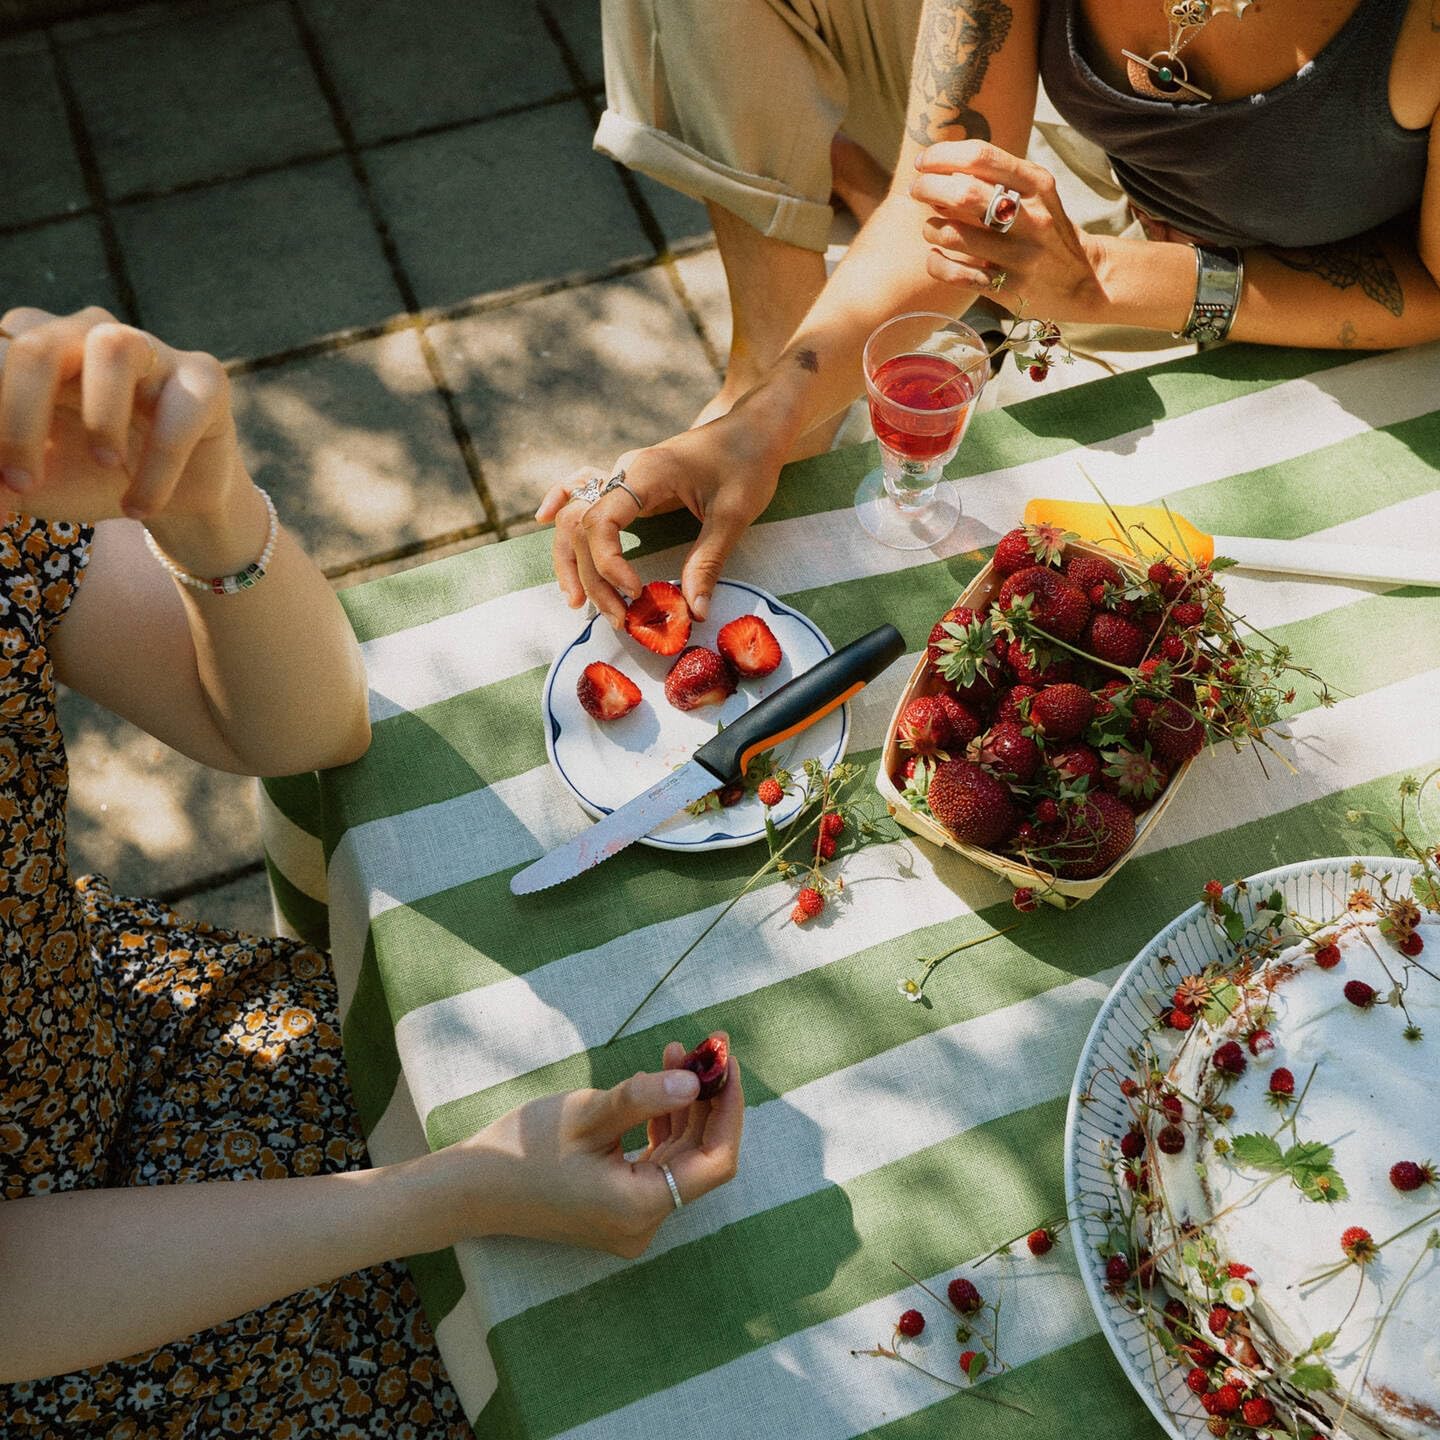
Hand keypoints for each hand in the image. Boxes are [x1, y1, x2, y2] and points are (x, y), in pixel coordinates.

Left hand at [0, 305, 243, 522]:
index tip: (2, 485)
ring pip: (113, 347)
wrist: (169, 498)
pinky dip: (157, 468)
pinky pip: (179, 411)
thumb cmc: (90, 476)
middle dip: (19, 420)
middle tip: (22, 483)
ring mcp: (150, 350)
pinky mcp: (205, 380)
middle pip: (35, 347)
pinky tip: (141, 506)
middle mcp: (85, 335)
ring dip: (101, 417)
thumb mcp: (28, 483)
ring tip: (106, 464)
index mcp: (34, 348)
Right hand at [458, 1037, 742, 1256]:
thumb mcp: (587, 1114)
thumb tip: (695, 1083)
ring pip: (679, 1159)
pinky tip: (657, 1087)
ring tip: (677, 1055)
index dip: (728, 1109)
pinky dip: (661, 1127)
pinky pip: (656, 1166)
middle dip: (706, 1100)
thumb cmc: (523, 1149)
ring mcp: (631, 1220)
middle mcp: (643, 1223)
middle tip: (705, 1048)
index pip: (715, 1160)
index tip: (725, 1062)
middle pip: (699, 1158)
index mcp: (640, 1206)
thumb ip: (644, 1098)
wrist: (472, 1188)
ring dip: (683, 1108)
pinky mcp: (618, 1209)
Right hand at [534, 412, 781, 625]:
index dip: (608, 563)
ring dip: (573, 560)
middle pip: (582, 527)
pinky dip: (561, 505)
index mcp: (646, 473)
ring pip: (575, 516)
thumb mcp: (734, 515)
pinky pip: (581, 489)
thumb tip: (693, 612)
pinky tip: (543, 519)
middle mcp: (623, 471)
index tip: (635, 593)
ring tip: (578, 602)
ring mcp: (621, 474)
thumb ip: (708, 562)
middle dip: (593, 578)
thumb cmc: (746, 463)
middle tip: (618, 618)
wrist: (752, 429)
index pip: (601, 521)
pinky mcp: (628, 482)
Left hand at [909, 141, 1105, 321]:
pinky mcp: (1009, 289)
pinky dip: (936, 264)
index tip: (923, 162)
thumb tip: (938, 172)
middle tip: (916, 192)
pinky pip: (957, 276)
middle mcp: (1032, 218)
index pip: (981, 156)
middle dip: (928, 189)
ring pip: (955, 236)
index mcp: (1037, 184)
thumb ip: (995, 180)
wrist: (1083, 279)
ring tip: (930, 228)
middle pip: (964, 194)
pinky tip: (936, 257)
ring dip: (930, 228)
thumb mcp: (1034, 194)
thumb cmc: (1045, 229)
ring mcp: (1021, 256)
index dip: (942, 156)